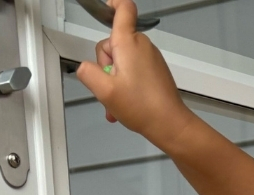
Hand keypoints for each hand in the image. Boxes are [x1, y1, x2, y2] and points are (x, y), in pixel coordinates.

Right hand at [76, 0, 195, 148]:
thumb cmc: (144, 107)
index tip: (106, 5)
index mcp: (129, 44)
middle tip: (110, 86)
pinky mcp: (154, 70)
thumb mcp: (104, 90)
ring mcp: (150, 58)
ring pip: (121, 62)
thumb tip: (84, 67)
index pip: (124, 10)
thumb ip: (87, 72)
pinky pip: (132, 71)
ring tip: (118, 102)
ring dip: (114, 81)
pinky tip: (124, 104)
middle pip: (112, 44)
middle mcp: (142, 46)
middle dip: (105, 66)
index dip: (114, 3)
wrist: (170, 124)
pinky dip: (124, 86)